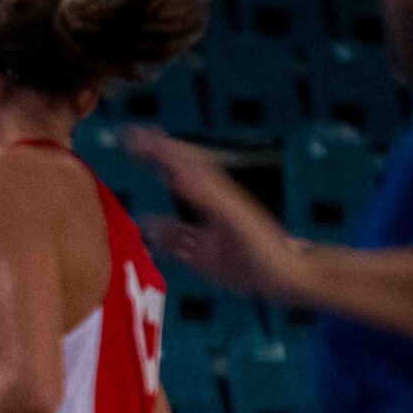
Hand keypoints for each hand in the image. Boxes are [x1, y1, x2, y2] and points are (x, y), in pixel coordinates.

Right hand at [131, 129, 312, 302]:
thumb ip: (206, 196)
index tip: (135, 136)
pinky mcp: (202, 254)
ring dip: (155, 186)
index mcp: (214, 193)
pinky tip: (145, 227)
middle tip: (131, 139)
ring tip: (138, 176)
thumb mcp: (233, 219)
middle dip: (155, 157)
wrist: (281, 277)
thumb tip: (176, 175)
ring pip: (173, 204)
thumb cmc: (263, 248)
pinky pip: (174, 240)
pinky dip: (158, 232)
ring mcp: (203, 230)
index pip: (182, 163)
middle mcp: (207, 207)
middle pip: (177, 176)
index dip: (158, 148)